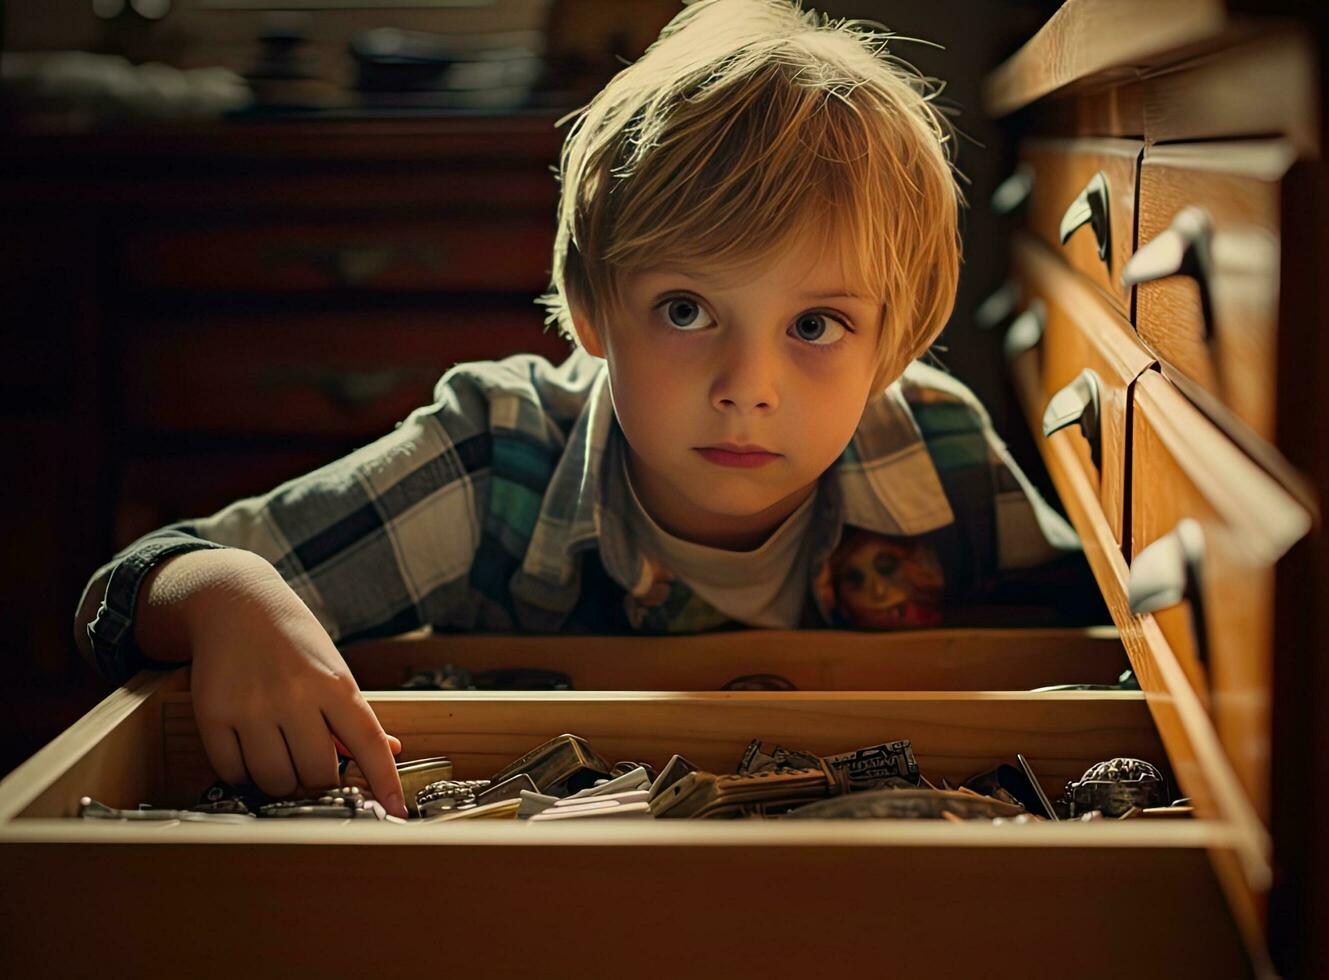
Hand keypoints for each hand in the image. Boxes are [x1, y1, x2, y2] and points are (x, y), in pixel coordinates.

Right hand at [186, 573, 408, 817]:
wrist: (236, 604)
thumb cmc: (292, 641)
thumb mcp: (333, 668)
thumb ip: (355, 714)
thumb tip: (390, 752)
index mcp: (335, 684)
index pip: (369, 743)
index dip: (385, 781)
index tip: (396, 810)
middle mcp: (295, 696)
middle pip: (318, 773)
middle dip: (319, 784)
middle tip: (312, 772)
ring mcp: (252, 706)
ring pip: (275, 780)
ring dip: (281, 783)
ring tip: (280, 760)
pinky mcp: (213, 714)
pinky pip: (233, 771)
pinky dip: (243, 774)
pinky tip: (250, 754)